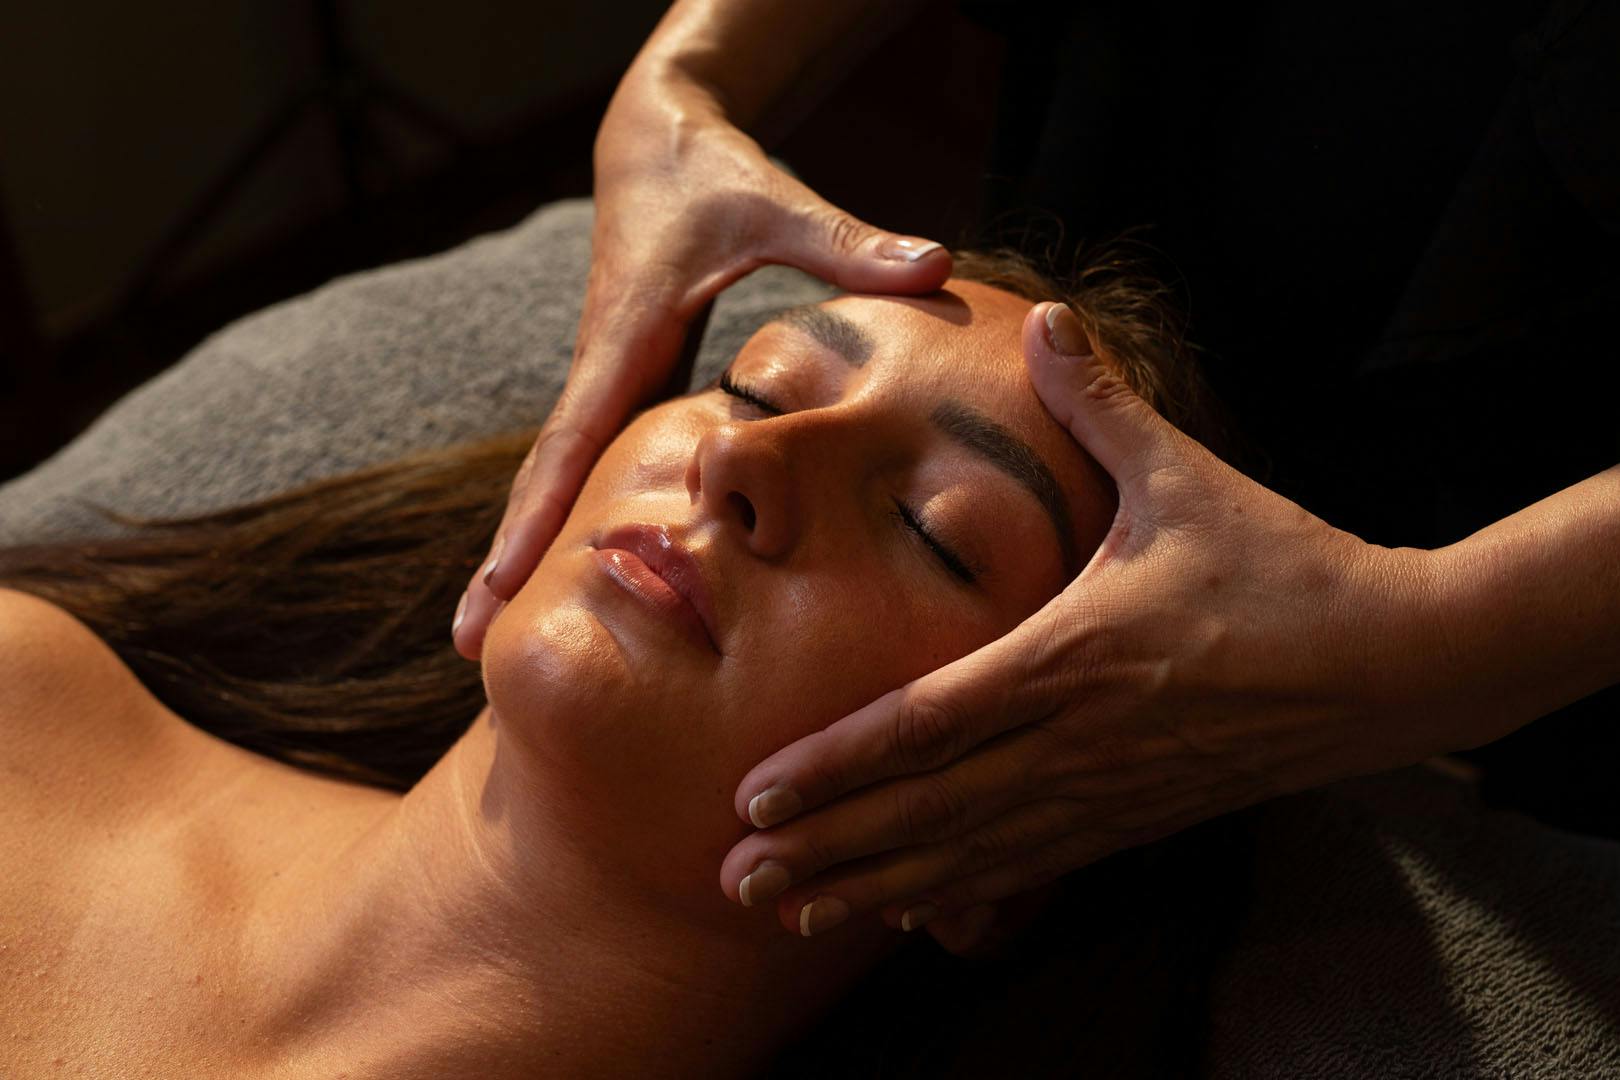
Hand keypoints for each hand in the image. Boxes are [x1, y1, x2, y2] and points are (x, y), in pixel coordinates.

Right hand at [451, 63, 950, 657]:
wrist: (656, 136)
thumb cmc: (711, 167)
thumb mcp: (774, 201)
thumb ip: (847, 242)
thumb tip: (936, 265)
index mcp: (624, 337)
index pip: (571, 443)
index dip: (537, 519)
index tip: (499, 588)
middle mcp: (603, 368)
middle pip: (545, 480)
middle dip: (504, 559)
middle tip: (462, 644)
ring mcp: (610, 378)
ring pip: (562, 477)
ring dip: (527, 548)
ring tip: (485, 634)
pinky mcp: (628, 379)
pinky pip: (592, 461)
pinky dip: (569, 516)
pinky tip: (572, 571)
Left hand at [719, 301, 1453, 937]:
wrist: (1400, 662)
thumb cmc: (1287, 567)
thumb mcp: (1187, 477)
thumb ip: (1102, 403)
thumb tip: (1044, 314)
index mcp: (1070, 656)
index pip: (925, 724)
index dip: (834, 765)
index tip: (755, 793)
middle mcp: (1076, 741)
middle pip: (926, 811)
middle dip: (825, 848)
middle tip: (733, 879)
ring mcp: (1108, 793)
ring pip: (968, 856)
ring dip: (875, 886)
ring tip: (790, 913)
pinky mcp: (1141, 819)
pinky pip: (1029, 868)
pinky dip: (958, 895)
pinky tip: (904, 917)